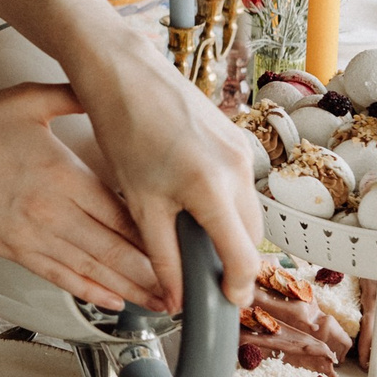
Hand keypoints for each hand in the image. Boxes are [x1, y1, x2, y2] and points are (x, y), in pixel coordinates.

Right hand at [0, 83, 160, 310]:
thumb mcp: (28, 101)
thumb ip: (73, 96)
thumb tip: (106, 87)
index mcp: (62, 175)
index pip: (121, 211)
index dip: (156, 233)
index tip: (182, 244)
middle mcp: (52, 211)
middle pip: (114, 248)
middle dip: (153, 272)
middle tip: (184, 288)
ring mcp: (32, 236)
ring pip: (92, 269)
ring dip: (129, 288)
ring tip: (158, 303)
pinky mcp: (15, 250)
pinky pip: (60, 276)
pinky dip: (89, 291)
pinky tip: (111, 299)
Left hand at [62, 38, 264, 312]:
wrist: (124, 73)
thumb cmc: (124, 128)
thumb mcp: (140, 202)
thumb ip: (162, 254)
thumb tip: (174, 295)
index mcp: (213, 189)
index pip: (243, 257)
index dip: (238, 288)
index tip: (226, 303)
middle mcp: (238, 168)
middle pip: (251, 236)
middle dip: (233, 259)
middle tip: (204, 275)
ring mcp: (240, 149)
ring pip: (247, 209)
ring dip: (229, 230)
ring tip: (193, 237)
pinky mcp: (235, 136)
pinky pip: (241, 183)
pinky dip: (225, 202)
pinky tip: (194, 201)